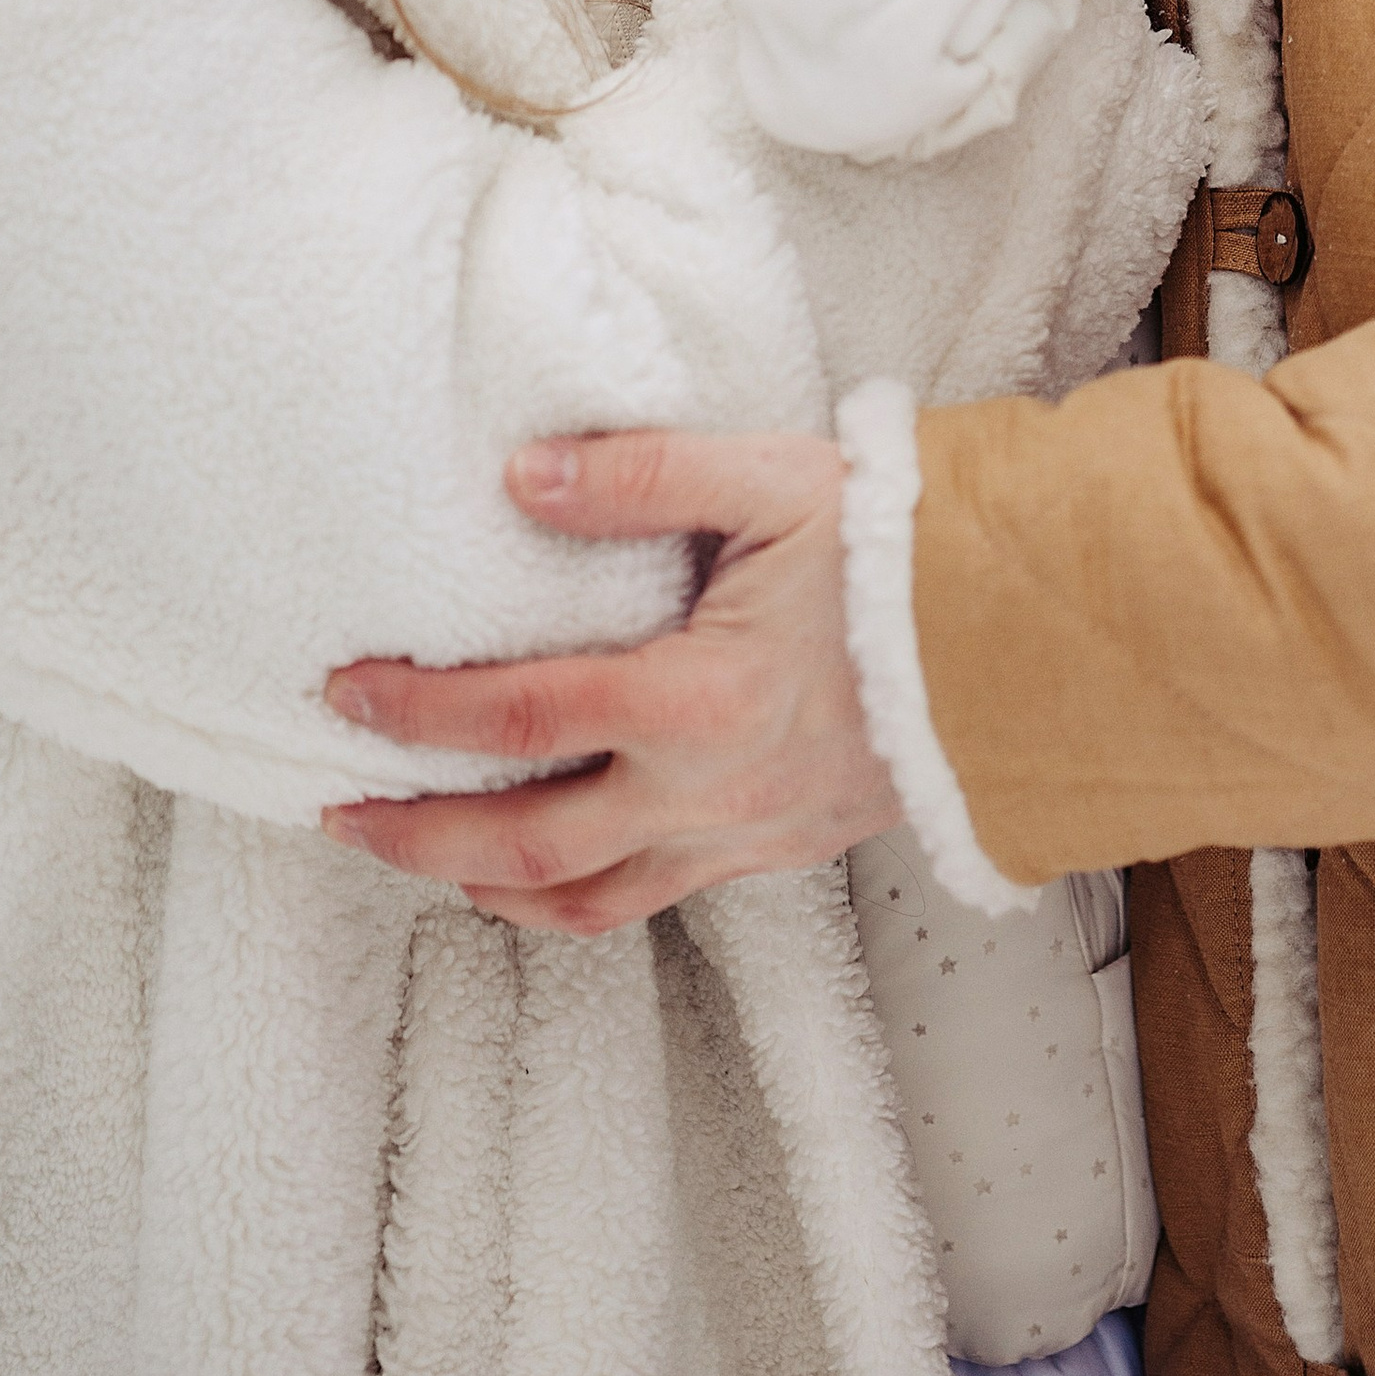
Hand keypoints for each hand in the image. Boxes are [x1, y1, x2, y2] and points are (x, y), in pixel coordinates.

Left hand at [321, 429, 900, 931]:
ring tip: (422, 860)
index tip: (346, 690)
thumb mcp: (775, 480)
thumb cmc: (910, 553)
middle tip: (339, 814)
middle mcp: (708, 790)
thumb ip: (643, 474)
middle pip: (525, 845)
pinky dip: (575, 898)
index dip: (417, 711)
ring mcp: (744, 835)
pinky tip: (544, 870)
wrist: (1035, 636)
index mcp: (696, 699)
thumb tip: (524, 478)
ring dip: (487, 888)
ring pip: (585, 901)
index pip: (518, 719)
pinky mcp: (777, 851)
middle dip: (418, 838)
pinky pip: (651, 901)